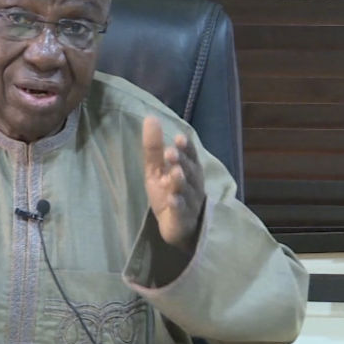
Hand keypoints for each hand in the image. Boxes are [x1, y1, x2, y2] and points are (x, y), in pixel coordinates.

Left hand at [142, 116, 205, 250]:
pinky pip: (181, 211)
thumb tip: (150, 117)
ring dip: (180, 181)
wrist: (178, 226)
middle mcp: (192, 184)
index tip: (179, 138)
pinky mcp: (182, 219)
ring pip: (186, 190)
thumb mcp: (157, 169)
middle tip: (171, 153)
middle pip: (189, 171)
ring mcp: (189, 202)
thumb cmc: (169, 191)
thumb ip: (154, 147)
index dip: (186, 148)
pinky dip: (177, 204)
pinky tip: (172, 199)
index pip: (190, 156)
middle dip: (182, 162)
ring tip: (174, 172)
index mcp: (188, 169)